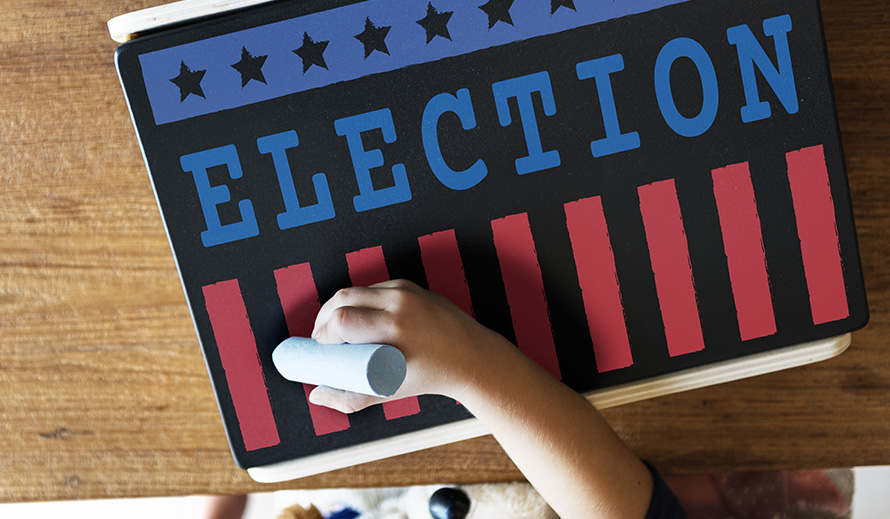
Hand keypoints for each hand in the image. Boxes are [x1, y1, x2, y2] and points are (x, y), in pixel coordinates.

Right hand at [309, 279, 510, 412]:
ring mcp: (406, 292)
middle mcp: (401, 305)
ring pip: (355, 290)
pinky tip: (353, 315)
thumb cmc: (430, 377)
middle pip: (342, 299)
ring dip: (337, 307)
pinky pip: (373, 288)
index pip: (343, 321)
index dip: (324, 334)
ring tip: (332, 328)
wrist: (471, 356)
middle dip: (324, 318)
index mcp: (396, 331)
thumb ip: (352, 399)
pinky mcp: (409, 285)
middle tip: (321, 338)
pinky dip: (358, 300)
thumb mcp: (391, 391)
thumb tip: (316, 396)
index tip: (322, 349)